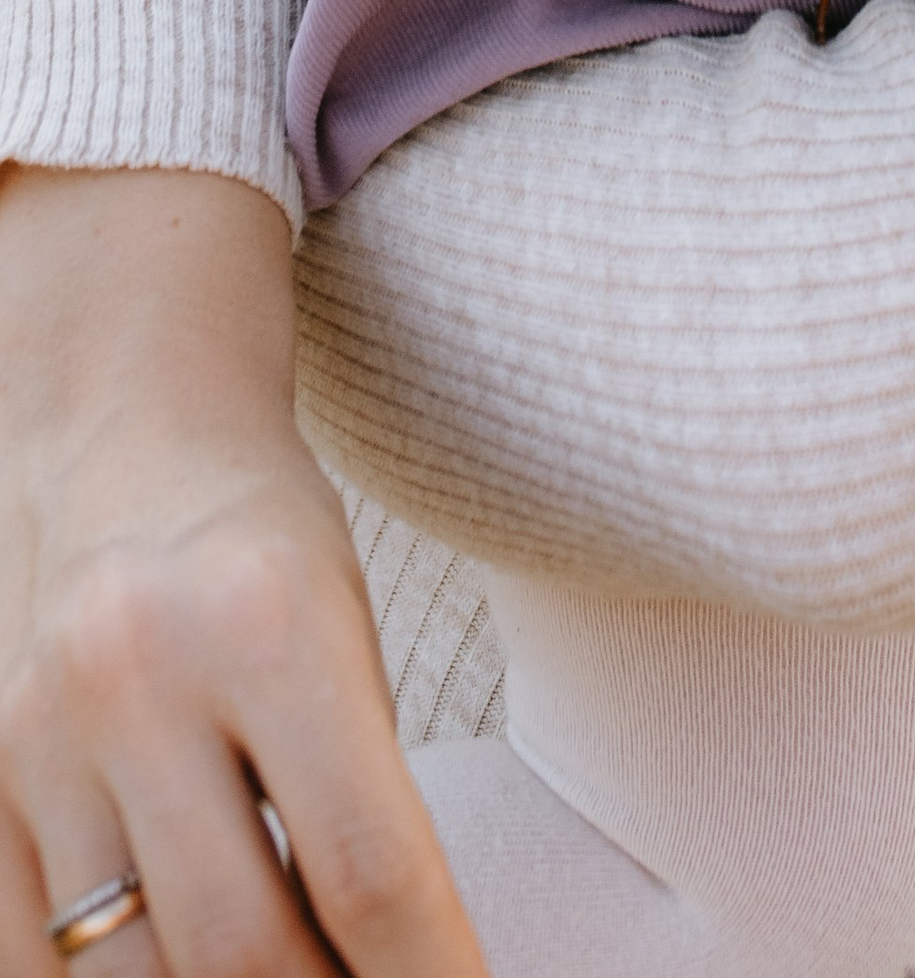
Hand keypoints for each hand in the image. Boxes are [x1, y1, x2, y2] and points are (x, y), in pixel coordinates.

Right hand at [0, 170, 485, 977]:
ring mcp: (35, 743)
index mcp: (267, 622)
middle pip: (240, 947)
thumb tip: (399, 963)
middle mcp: (138, 681)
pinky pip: (33, 961)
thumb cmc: (260, 543)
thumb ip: (362, 797)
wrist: (114, 438)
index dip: (427, 977)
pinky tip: (178, 975)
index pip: (369, 870)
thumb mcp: (347, 629)